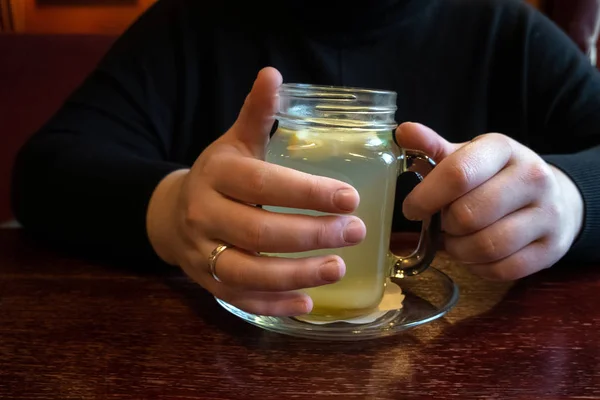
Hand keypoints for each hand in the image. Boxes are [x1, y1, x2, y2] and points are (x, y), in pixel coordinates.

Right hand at [146, 67, 365, 315]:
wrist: (173, 211)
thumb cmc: (219, 175)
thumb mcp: (235, 141)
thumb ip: (257, 113)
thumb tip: (273, 73)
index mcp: (217, 174)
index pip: (263, 184)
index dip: (307, 193)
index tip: (351, 198)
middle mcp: (205, 214)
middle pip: (259, 232)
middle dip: (312, 235)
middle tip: (357, 232)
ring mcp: (202, 252)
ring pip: (249, 272)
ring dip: (297, 274)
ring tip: (339, 267)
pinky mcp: (207, 281)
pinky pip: (240, 298)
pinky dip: (274, 304)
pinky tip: (308, 303)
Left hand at [396, 122, 583, 280]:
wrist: (554, 197)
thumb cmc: (496, 177)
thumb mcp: (469, 155)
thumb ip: (434, 147)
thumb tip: (403, 131)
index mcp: (503, 149)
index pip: (458, 174)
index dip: (425, 197)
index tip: (412, 208)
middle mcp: (532, 178)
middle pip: (468, 215)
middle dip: (444, 225)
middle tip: (441, 224)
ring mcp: (547, 215)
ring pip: (486, 246)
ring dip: (459, 250)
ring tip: (455, 240)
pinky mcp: (551, 249)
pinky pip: (503, 269)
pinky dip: (478, 267)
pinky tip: (474, 255)